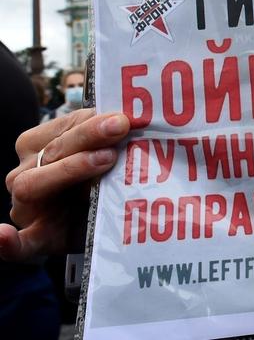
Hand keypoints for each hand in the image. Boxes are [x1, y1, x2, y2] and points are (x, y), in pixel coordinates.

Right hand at [1, 109, 129, 261]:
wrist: (104, 220)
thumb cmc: (101, 180)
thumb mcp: (104, 151)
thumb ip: (109, 137)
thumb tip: (131, 118)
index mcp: (37, 146)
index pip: (59, 131)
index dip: (89, 124)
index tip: (121, 119)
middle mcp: (25, 173)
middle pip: (51, 152)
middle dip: (88, 137)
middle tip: (120, 129)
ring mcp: (26, 207)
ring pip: (32, 185)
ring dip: (69, 170)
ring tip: (106, 160)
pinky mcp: (37, 239)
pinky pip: (18, 245)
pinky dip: (8, 242)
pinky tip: (4, 235)